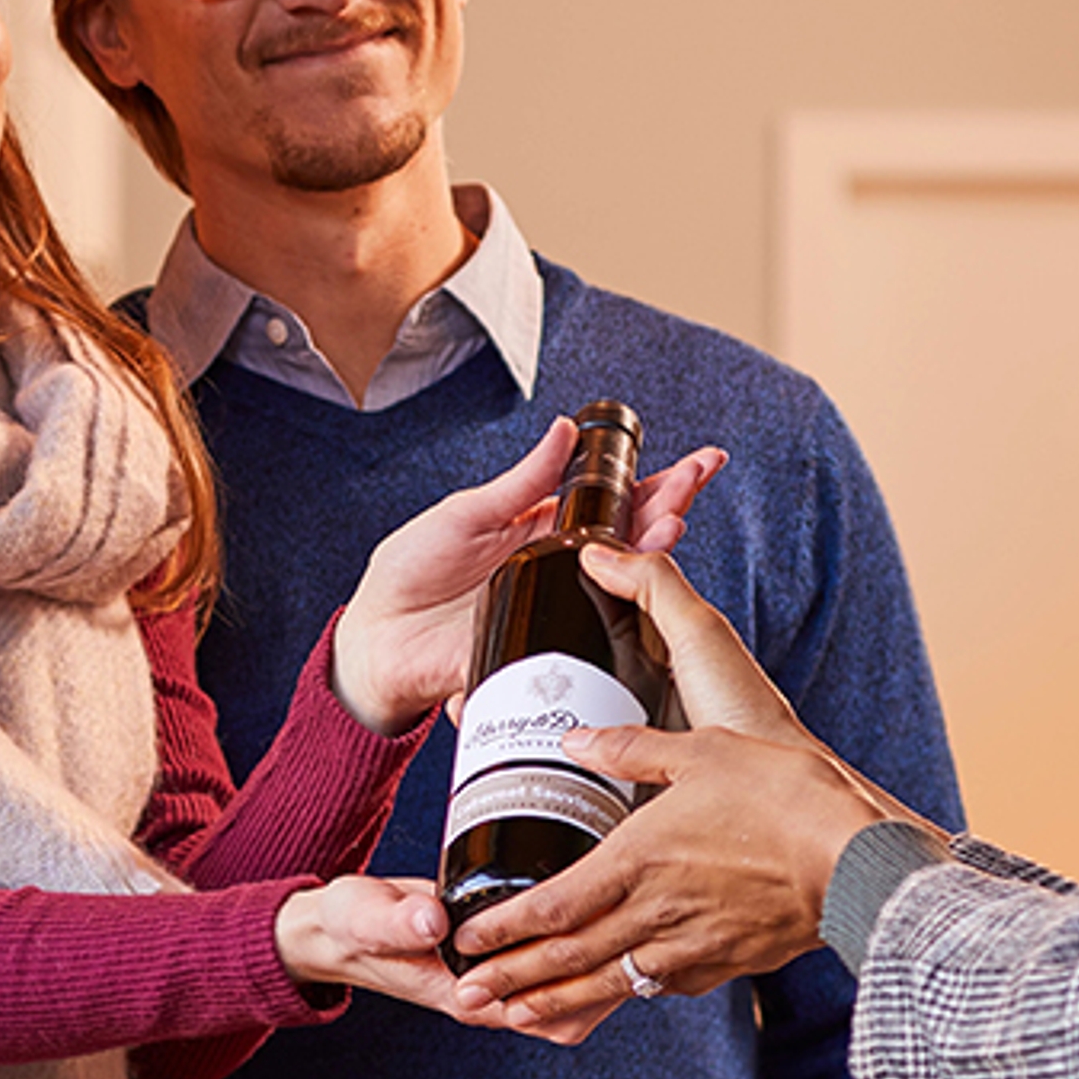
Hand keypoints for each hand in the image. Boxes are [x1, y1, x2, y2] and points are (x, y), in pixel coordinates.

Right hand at [275, 875, 626, 1045]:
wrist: (341, 929)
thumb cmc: (351, 929)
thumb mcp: (364, 920)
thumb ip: (396, 922)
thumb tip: (434, 920)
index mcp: (468, 996)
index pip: (547, 1009)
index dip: (588, 984)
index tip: (620, 944)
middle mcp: (495, 993)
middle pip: (577, 1002)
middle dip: (617, 969)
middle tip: (651, 921)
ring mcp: (504, 973)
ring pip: (576, 982)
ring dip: (608, 953)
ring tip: (644, 912)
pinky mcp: (508, 947)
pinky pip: (560, 955)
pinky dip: (589, 938)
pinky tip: (610, 904)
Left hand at [329, 419, 727, 733]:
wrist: (377, 637)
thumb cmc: (411, 570)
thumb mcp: (465, 513)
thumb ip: (521, 482)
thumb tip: (565, 430)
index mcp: (545, 530)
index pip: (612, 502)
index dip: (656, 482)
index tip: (698, 461)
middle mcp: (561, 569)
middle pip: (632, 536)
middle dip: (671, 503)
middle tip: (700, 474)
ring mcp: (557, 609)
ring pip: (623, 581)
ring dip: (654, 548)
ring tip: (674, 518)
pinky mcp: (544, 647)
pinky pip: (591, 632)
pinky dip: (620, 608)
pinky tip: (640, 581)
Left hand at [447, 546, 943, 1029]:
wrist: (858, 864)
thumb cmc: (784, 800)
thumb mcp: (701, 752)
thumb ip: (631, 748)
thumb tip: (575, 737)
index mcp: (636, 861)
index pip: (550, 905)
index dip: (502, 927)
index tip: (465, 940)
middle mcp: (654, 915)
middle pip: (566, 957)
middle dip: (510, 980)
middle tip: (463, 997)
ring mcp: (690, 948)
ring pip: (607, 984)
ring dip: (554, 1001)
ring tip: (511, 1016)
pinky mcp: (725, 964)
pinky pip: (659, 987)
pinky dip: (622, 997)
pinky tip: (609, 996)